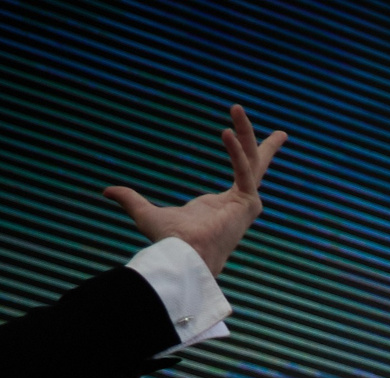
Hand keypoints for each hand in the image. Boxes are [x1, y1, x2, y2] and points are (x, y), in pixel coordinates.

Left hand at [101, 104, 287, 277]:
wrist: (185, 257)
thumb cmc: (170, 243)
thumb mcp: (146, 214)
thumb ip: (131, 199)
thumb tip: (106, 192)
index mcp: (222, 206)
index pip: (240, 177)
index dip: (242, 157)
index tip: (245, 144)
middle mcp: (239, 204)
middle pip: (257, 168)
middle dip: (267, 148)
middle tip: (283, 134)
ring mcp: (247, 205)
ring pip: (253, 161)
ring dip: (247, 133)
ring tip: (235, 108)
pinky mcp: (248, 205)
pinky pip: (243, 171)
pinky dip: (235, 151)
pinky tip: (225, 131)